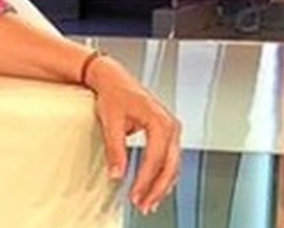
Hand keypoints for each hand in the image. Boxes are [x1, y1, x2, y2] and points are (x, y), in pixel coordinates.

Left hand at [86, 55, 180, 214]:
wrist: (113, 78)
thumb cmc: (113, 95)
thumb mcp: (111, 122)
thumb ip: (115, 149)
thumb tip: (117, 174)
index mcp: (160, 121)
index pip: (155, 158)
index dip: (145, 180)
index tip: (135, 195)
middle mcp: (172, 125)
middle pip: (169, 165)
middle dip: (157, 188)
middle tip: (144, 205)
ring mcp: (172, 129)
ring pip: (173, 165)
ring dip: (162, 185)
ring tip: (149, 202)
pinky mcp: (168, 133)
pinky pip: (170, 159)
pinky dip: (163, 175)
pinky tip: (154, 188)